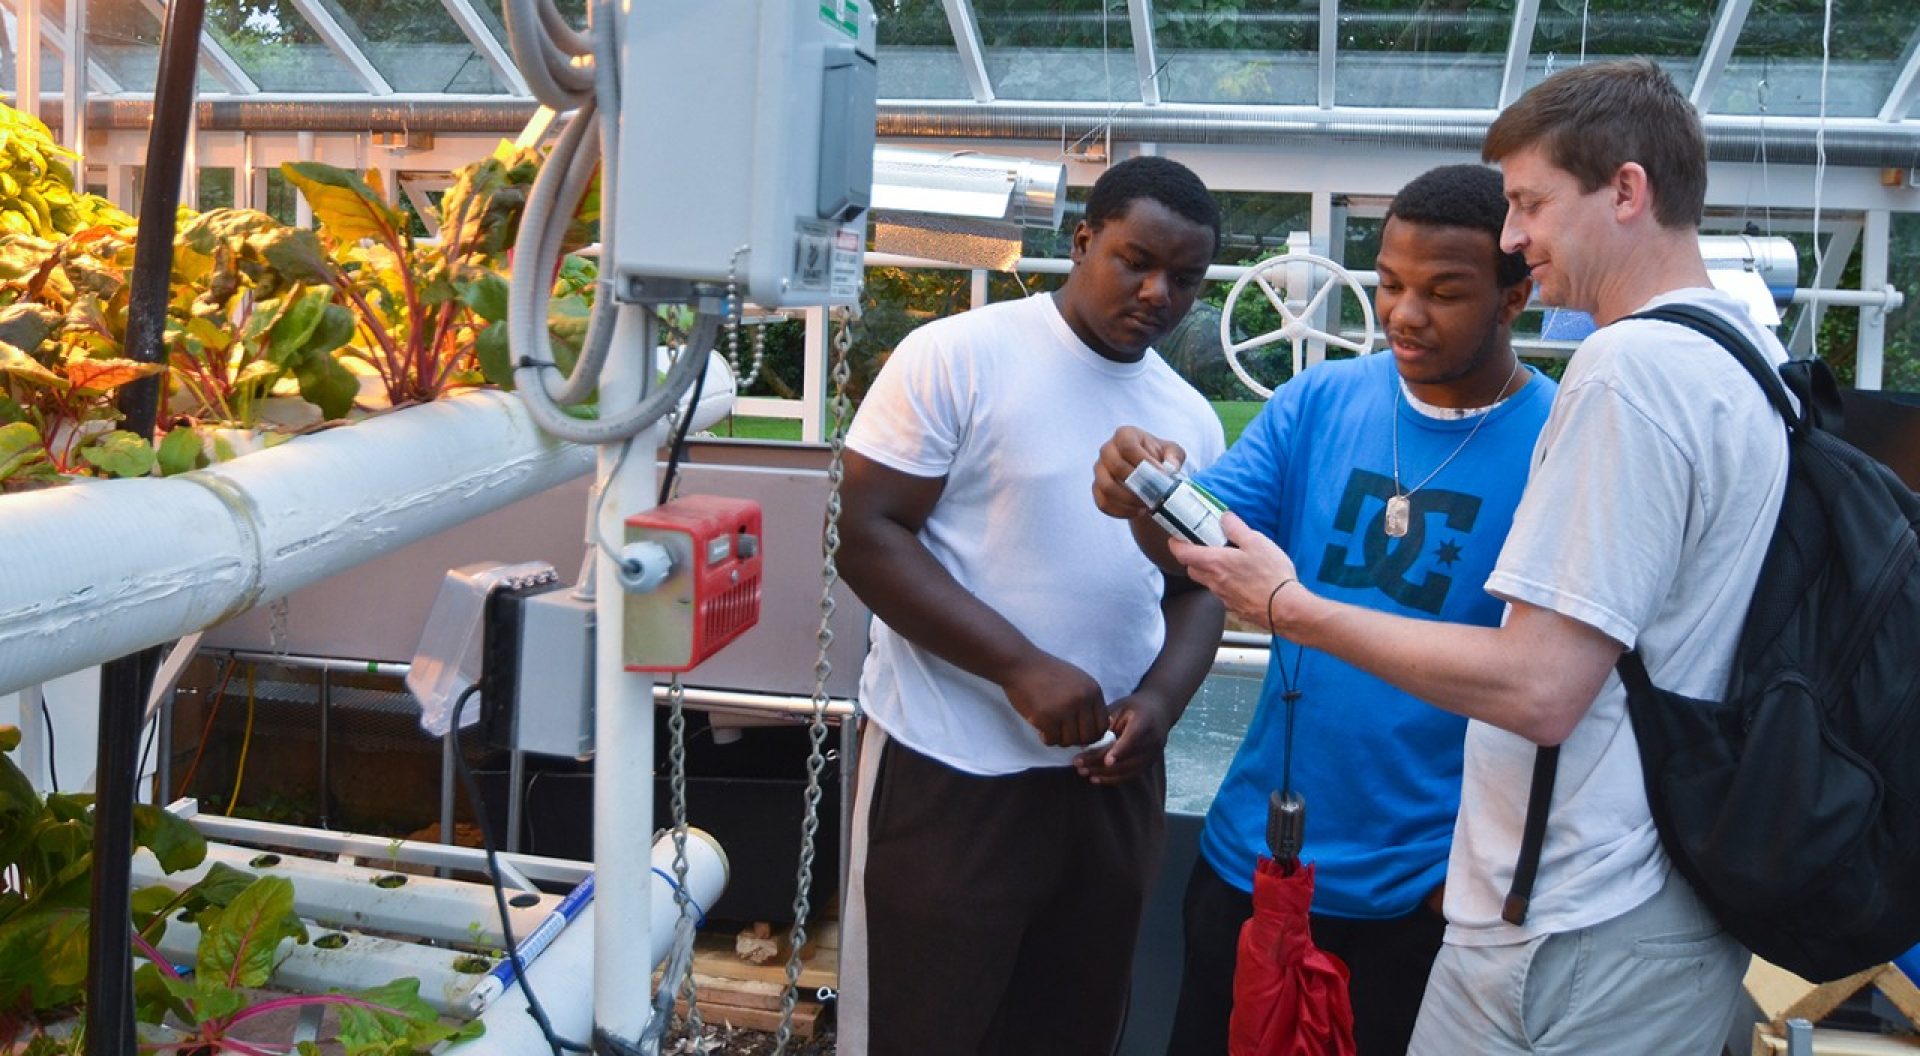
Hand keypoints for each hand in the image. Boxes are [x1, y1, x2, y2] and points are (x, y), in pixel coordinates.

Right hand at [1003, 653, 1110, 746]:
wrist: (1022, 664)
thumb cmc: (1048, 673)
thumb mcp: (1077, 680)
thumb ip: (1089, 700)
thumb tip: (1102, 727)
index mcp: (1093, 691)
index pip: (1102, 725)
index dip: (1092, 735)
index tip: (1080, 734)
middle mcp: (1082, 700)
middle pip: (1088, 737)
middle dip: (1076, 740)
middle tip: (1064, 734)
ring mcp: (1065, 709)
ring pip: (1070, 741)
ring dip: (1060, 739)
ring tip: (1051, 729)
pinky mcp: (1046, 717)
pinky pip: (1052, 740)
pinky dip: (1047, 738)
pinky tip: (1041, 729)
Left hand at [1073, 693, 1172, 784]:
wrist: (1159, 710)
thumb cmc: (1134, 707)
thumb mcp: (1120, 707)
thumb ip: (1106, 723)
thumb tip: (1086, 741)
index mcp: (1145, 722)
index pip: (1132, 739)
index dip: (1120, 751)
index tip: (1106, 761)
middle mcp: (1152, 741)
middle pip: (1127, 758)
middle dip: (1101, 764)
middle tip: (1079, 764)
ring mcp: (1152, 754)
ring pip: (1128, 770)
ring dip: (1104, 774)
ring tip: (1083, 772)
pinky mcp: (1148, 763)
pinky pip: (1130, 775)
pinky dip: (1112, 779)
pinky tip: (1096, 778)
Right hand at [1093, 426, 1188, 519]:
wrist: (1147, 473)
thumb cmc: (1159, 458)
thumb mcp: (1172, 452)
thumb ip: (1174, 457)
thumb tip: (1171, 468)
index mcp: (1125, 435)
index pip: (1128, 446)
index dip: (1143, 461)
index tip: (1160, 475)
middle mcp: (1107, 450)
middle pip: (1116, 466)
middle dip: (1137, 484)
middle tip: (1155, 495)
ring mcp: (1099, 470)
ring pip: (1107, 487)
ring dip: (1129, 500)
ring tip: (1147, 505)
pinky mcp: (1097, 488)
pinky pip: (1103, 503)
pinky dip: (1121, 511)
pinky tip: (1137, 511)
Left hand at [1170, 512, 1308, 633]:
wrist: (1285, 608)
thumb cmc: (1271, 576)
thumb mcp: (1256, 542)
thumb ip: (1237, 528)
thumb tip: (1225, 518)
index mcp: (1215, 563)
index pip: (1183, 554)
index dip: (1176, 544)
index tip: (1176, 538)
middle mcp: (1214, 581)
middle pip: (1192, 569)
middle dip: (1193, 558)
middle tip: (1204, 547)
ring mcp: (1223, 596)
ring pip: (1207, 582)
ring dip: (1211, 571)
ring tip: (1228, 561)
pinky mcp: (1234, 607)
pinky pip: (1222, 592)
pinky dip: (1226, 583)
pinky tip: (1242, 579)